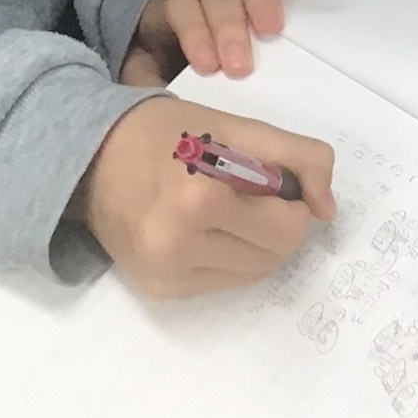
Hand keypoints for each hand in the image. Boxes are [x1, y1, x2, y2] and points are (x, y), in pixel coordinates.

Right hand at [73, 95, 335, 298]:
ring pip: (253, 273)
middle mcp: (178, 245)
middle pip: (275, 255)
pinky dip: (226, 257)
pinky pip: (222, 283)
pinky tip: (201, 230)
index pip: (287, 225)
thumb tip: (328, 210)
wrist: (90, 157)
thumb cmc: (168, 133)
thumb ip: (299, 157)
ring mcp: (166, 274)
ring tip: (223, 210)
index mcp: (200, 199)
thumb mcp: (238, 127)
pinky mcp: (158, 291)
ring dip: (254, 243)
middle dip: (276, 223)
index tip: (267, 178)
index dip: (290, 199)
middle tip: (247, 194)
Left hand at [122, 0, 309, 85]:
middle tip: (240, 66)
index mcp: (170, 8)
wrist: (177, 44)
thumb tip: (150, 104)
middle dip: (229, 27)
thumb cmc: (168, 63)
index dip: (194, 33)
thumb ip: (145, 83)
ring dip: (260, 1)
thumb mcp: (146, 73)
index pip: (181, 8)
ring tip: (272, 31)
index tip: (206, 66)